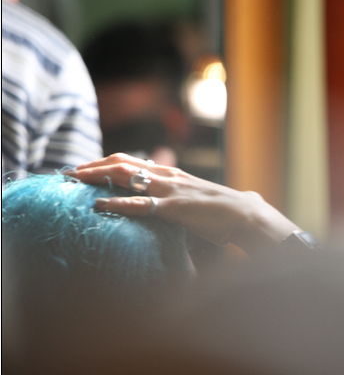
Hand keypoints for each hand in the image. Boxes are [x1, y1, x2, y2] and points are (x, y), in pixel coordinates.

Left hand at [68, 153, 299, 250]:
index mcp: (169, 173)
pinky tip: (98, 205)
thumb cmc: (219, 211)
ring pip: (126, 176)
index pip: (130, 161)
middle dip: (92, 166)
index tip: (81, 169)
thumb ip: (172, 197)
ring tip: (74, 181)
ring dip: (97, 176)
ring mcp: (169, 190)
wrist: (243, 214)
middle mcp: (166, 175)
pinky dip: (116, 202)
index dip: (102, 163)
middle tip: (68, 172)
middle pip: (121, 163)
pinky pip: (140, 203)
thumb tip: (156, 205)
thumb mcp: (191, 198)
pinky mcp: (173, 207)